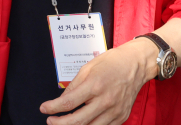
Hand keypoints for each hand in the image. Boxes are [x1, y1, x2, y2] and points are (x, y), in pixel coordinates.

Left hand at [40, 39, 156, 124]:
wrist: (136, 64)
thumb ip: (74, 85)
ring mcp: (115, 111)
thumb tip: (62, 100)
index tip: (44, 109)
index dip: (53, 108)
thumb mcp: (88, 67)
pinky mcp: (121, 117)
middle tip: (50, 121)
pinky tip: (82, 123)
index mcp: (95, 85)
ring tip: (63, 123)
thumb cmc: (112, 62)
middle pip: (78, 121)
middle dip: (59, 123)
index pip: (69, 103)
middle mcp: (105, 101)